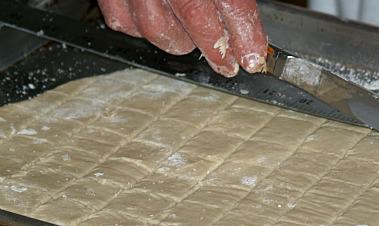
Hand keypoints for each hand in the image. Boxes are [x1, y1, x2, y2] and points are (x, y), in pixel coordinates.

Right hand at [98, 0, 267, 76]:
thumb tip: (244, 14)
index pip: (230, 2)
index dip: (245, 34)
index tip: (254, 56)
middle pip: (195, 19)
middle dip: (216, 49)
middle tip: (227, 64)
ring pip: (155, 28)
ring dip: (178, 41)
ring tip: (190, 42)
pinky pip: (122, 20)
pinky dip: (140, 28)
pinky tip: (157, 23)